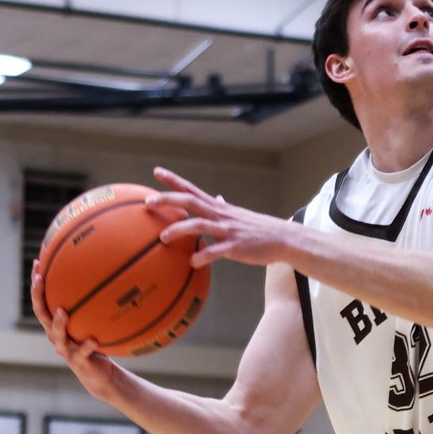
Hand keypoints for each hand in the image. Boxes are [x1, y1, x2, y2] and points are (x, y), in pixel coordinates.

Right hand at [30, 257, 124, 399]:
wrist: (98, 373)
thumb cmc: (94, 341)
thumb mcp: (92, 321)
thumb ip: (93, 303)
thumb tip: (105, 274)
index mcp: (55, 323)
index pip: (42, 300)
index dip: (37, 283)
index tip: (37, 263)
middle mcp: (55, 335)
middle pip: (41, 314)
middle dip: (37, 296)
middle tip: (39, 280)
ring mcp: (65, 349)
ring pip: (56, 336)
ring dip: (59, 324)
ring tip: (63, 312)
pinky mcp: (78, 361)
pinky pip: (81, 352)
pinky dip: (87, 346)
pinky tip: (93, 340)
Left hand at [151, 168, 294, 267]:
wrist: (283, 238)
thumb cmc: (259, 228)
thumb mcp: (239, 214)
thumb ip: (224, 206)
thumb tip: (218, 197)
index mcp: (219, 207)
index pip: (192, 189)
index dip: (174, 180)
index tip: (156, 171)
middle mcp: (220, 215)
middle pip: (190, 202)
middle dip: (168, 200)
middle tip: (148, 202)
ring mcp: (228, 230)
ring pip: (199, 225)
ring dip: (179, 229)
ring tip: (163, 237)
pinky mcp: (236, 247)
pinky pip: (217, 251)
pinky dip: (203, 256)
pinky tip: (193, 262)